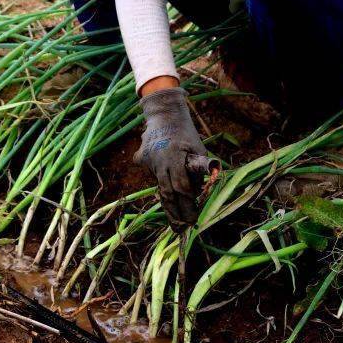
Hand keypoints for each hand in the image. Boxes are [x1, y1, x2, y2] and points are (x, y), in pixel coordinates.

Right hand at [133, 87, 217, 227]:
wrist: (163, 112)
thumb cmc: (185, 131)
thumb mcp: (199, 147)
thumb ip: (200, 168)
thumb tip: (202, 190)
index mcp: (174, 159)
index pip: (181, 188)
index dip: (187, 206)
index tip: (193, 221)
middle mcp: (159, 162)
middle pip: (167, 193)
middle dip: (175, 213)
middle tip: (181, 230)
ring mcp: (148, 161)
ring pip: (158, 186)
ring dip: (168, 203)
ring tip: (175, 221)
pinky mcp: (141, 159)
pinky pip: (152, 174)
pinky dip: (159, 180)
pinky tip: (165, 183)